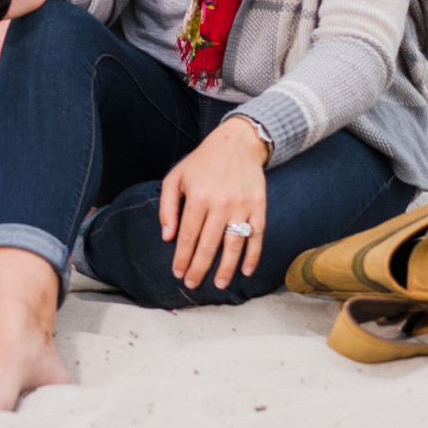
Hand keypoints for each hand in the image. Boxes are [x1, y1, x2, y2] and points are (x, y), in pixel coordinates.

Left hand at [158, 116, 269, 288]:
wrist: (236, 144)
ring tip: (218, 284)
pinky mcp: (259, 206)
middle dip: (199, 268)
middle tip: (192, 284)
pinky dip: (252, 256)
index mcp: (198, 197)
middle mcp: (220, 203)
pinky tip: (246, 271)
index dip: (182, 257)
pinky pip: (256, 236)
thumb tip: (167, 237)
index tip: (178, 273)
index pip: (188, 236)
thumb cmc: (201, 162)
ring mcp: (242, 206)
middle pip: (209, 245)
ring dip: (226, 269)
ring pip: (233, 245)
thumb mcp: (176, 177)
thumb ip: (168, 207)